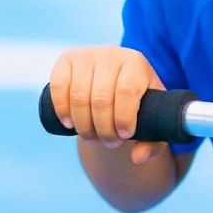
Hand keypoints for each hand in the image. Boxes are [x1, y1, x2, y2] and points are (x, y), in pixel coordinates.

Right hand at [47, 46, 167, 164]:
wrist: (115, 78)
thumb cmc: (138, 101)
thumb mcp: (152, 117)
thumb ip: (154, 141)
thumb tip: (138, 157)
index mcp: (136, 63)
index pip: (127, 91)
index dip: (123, 118)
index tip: (124, 135)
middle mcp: (111, 54)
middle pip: (101, 98)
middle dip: (103, 129)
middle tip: (108, 143)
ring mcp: (86, 55)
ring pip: (79, 96)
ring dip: (83, 125)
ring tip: (92, 139)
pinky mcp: (66, 60)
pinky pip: (58, 87)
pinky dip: (62, 109)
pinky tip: (70, 124)